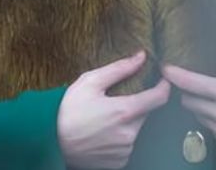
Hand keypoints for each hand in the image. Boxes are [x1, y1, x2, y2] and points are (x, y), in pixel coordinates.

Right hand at [57, 50, 170, 169]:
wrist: (51, 144)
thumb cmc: (68, 111)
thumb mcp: (89, 83)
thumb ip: (119, 69)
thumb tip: (141, 56)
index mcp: (124, 111)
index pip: (160, 97)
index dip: (164, 86)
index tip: (162, 80)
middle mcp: (129, 133)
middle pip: (146, 113)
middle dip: (137, 105)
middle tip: (117, 101)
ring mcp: (125, 150)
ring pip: (136, 129)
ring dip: (128, 122)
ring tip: (105, 120)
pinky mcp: (119, 162)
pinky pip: (128, 146)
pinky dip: (120, 138)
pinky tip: (104, 134)